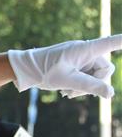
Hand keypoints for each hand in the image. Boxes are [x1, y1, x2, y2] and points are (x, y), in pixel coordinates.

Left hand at [7, 34, 121, 97]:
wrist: (26, 70)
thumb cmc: (44, 71)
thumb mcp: (68, 80)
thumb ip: (90, 86)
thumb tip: (110, 93)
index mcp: (84, 49)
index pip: (110, 43)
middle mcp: (85, 51)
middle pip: (104, 69)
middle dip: (94, 84)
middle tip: (74, 93)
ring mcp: (81, 57)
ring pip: (95, 75)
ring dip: (84, 86)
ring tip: (67, 92)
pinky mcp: (76, 64)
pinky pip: (86, 76)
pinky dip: (79, 84)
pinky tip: (66, 91)